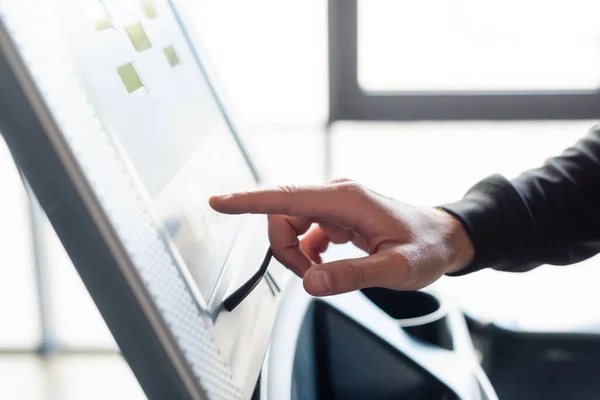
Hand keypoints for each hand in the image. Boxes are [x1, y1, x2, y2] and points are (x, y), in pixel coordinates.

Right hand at [209, 179, 473, 296]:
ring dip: (297, 254)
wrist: (443, 238)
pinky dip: (306, 253)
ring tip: (324, 273)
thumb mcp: (395, 269)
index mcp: (345, 199)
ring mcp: (335, 203)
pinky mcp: (336, 214)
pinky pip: (304, 231)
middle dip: (285, 250)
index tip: (219, 202)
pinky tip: (326, 264)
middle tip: (313, 277)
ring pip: (291, 225)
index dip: (248, 200)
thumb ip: (351, 275)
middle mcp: (336, 194)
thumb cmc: (425, 248)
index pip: (285, 197)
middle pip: (282, 216)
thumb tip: (309, 283)